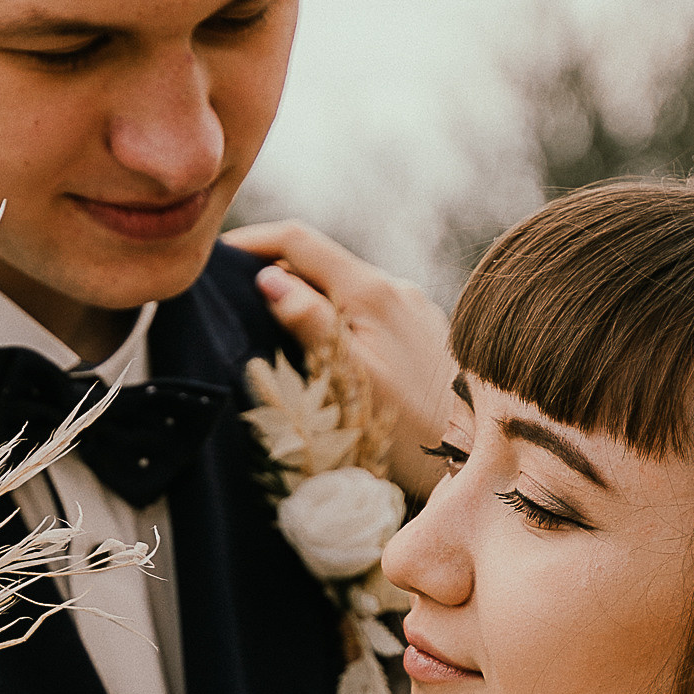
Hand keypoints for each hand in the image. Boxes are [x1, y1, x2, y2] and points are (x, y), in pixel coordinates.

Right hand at [223, 219, 458, 499]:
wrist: (482, 454)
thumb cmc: (411, 430)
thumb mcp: (349, 379)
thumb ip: (310, 323)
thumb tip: (267, 278)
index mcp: (370, 291)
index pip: (297, 240)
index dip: (250, 241)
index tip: (211, 257)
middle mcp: (393, 287)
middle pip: (317, 261)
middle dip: (271, 272)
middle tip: (224, 299)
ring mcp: (410, 306)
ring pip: (340, 286)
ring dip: (302, 297)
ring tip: (266, 329)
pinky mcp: (420, 329)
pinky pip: (363, 309)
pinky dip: (332, 316)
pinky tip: (321, 350)